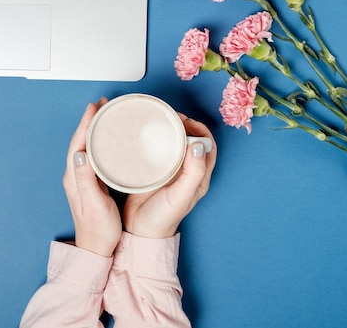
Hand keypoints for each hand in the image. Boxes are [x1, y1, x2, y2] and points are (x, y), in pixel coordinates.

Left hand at [62, 99, 121, 256]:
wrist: (96, 248)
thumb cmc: (98, 229)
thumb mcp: (94, 203)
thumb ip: (86, 178)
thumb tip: (80, 153)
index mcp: (74, 177)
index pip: (78, 143)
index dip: (86, 123)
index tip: (94, 107)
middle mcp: (75, 175)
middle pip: (81, 140)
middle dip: (90, 120)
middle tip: (102, 104)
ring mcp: (82, 179)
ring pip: (87, 146)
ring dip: (94, 129)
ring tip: (105, 115)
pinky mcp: (90, 183)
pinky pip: (94, 155)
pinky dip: (99, 142)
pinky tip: (108, 139)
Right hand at [123, 115, 216, 238]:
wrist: (139, 230)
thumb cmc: (163, 217)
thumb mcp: (181, 195)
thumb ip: (193, 172)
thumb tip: (198, 144)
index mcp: (198, 176)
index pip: (207, 146)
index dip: (201, 130)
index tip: (187, 121)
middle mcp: (185, 171)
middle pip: (190, 140)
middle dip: (184, 125)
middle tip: (171, 117)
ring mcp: (168, 170)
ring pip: (174, 143)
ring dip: (170, 130)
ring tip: (160, 120)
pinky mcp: (152, 170)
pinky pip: (156, 150)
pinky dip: (154, 139)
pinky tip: (146, 133)